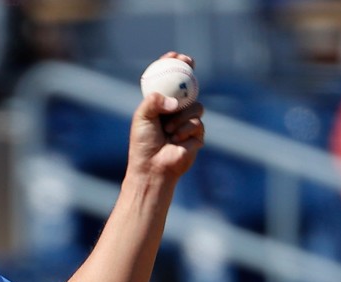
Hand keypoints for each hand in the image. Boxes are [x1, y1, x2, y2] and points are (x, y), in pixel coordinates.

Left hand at [129, 52, 204, 181]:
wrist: (153, 168)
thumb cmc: (143, 143)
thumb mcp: (142, 117)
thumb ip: (154, 101)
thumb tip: (174, 101)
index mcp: (161, 104)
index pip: (168, 81)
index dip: (173, 66)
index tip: (175, 55)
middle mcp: (176, 111)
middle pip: (188, 87)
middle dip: (190, 72)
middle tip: (188, 64)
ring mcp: (188, 122)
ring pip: (196, 105)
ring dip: (182, 117)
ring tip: (168, 130)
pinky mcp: (197, 134)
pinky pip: (197, 123)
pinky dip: (185, 130)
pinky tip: (175, 140)